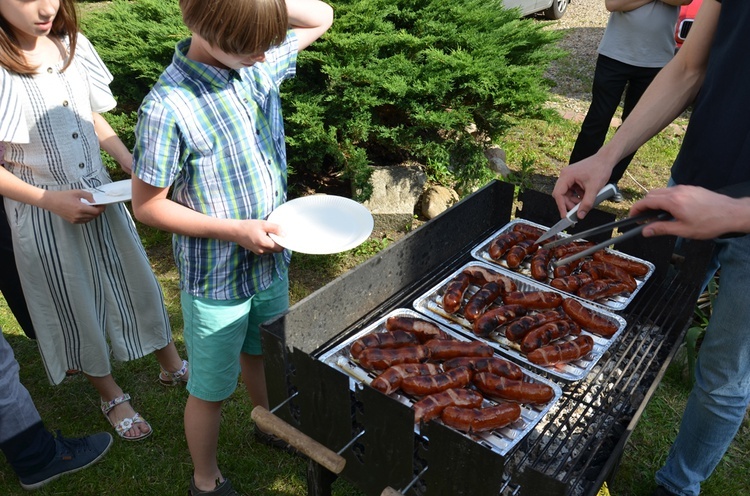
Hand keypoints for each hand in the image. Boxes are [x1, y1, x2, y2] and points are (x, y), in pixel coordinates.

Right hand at [42, 189, 105, 223]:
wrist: (51, 201)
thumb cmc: (63, 195)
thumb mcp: (77, 192)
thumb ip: (88, 196)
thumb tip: (95, 201)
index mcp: (80, 208)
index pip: (96, 211)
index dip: (101, 208)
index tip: (103, 204)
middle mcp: (78, 216)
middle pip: (94, 216)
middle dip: (98, 211)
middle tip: (98, 205)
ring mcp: (75, 220)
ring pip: (90, 219)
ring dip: (93, 214)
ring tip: (91, 207)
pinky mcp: (72, 221)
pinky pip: (84, 221)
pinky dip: (87, 217)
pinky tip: (85, 211)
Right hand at [234, 219, 284, 254]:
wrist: (235, 231)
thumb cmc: (249, 226)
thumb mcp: (263, 224)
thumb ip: (275, 228)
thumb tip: (285, 234)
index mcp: (264, 244)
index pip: (280, 248)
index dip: (283, 242)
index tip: (282, 235)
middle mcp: (262, 250)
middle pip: (277, 250)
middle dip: (278, 243)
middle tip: (275, 233)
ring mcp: (259, 252)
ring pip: (272, 251)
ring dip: (273, 244)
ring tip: (268, 235)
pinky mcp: (256, 252)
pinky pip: (266, 250)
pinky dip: (268, 245)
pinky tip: (264, 237)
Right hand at [551, 154, 613, 219]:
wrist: (606, 159)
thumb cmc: (600, 168)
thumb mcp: (594, 188)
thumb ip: (587, 203)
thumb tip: (580, 215)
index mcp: (567, 176)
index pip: (558, 194)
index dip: (561, 206)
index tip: (565, 216)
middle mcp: (565, 176)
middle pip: (561, 195)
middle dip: (569, 204)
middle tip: (577, 211)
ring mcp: (569, 177)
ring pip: (567, 194)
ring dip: (574, 201)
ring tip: (584, 203)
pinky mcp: (574, 178)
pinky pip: (572, 190)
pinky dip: (577, 196)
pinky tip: (585, 197)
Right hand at [630, 185, 749, 238]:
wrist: (731, 213)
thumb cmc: (710, 223)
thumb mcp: (683, 230)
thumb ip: (661, 229)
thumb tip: (645, 231)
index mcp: (673, 201)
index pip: (646, 202)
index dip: (636, 209)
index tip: (632, 217)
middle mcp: (677, 191)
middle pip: (651, 195)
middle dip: (644, 206)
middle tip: (643, 219)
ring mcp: (685, 188)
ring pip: (662, 192)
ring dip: (655, 202)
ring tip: (657, 216)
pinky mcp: (691, 188)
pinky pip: (672, 191)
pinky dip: (666, 199)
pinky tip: (671, 211)